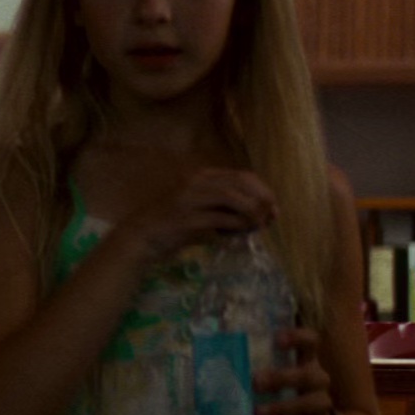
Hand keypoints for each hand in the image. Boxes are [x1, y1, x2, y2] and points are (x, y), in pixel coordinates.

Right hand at [128, 167, 276, 261]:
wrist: (141, 237)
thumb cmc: (172, 225)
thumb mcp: (200, 209)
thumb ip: (225, 207)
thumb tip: (259, 214)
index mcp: (201, 176)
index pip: (241, 176)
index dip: (263, 190)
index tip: (273, 208)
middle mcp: (196, 182)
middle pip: (240, 183)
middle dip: (262, 199)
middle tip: (272, 217)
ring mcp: (190, 199)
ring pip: (232, 197)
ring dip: (251, 212)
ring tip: (258, 226)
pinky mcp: (187, 219)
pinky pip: (220, 219)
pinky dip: (235, 226)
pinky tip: (240, 234)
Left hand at [253, 326, 336, 414]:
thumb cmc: (284, 390)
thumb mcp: (275, 373)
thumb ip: (256, 363)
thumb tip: (214, 354)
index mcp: (306, 360)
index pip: (310, 341)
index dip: (298, 337)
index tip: (277, 339)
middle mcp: (317, 379)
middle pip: (307, 375)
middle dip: (281, 378)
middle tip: (255, 382)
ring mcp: (321, 403)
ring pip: (309, 403)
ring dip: (281, 407)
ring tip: (257, 412)